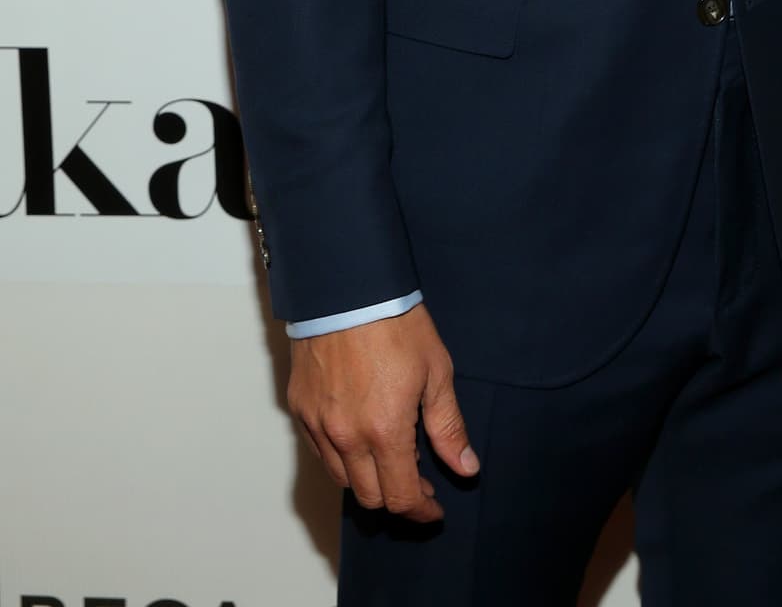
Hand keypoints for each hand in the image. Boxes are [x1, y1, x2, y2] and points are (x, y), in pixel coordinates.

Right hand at [287, 301, 478, 519]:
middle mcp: (345, 437)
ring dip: (368, 479)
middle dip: (396, 497)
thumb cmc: (395, 323)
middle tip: (418, 481)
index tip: (434, 508)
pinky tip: (361, 436)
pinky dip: (342, 456)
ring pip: (341, 478)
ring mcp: (317, 425)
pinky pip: (320, 451)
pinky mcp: (300, 409)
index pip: (400, 497)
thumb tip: (466, 468)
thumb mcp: (436, 371)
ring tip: (391, 455)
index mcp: (384, 431)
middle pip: (369, 496)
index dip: (420, 510)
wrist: (347, 287)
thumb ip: (448, 427)